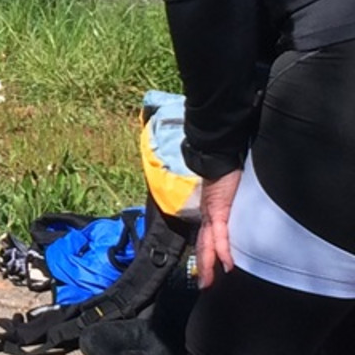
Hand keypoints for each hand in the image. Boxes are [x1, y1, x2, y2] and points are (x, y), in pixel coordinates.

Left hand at [196, 169, 241, 288]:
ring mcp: (212, 214)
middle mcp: (209, 217)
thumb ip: (231, 208)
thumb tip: (240, 214)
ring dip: (208, 264)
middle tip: (204, 285)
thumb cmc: (227, 175)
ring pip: (207, 244)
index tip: (206, 272)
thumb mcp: (230, 197)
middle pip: (203, 246)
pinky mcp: (219, 210)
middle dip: (204, 266)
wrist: (218, 158)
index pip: (207, 239)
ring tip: (209, 280)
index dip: (206, 256)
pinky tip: (226, 262)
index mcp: (211, 215)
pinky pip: (220, 234)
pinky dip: (222, 249)